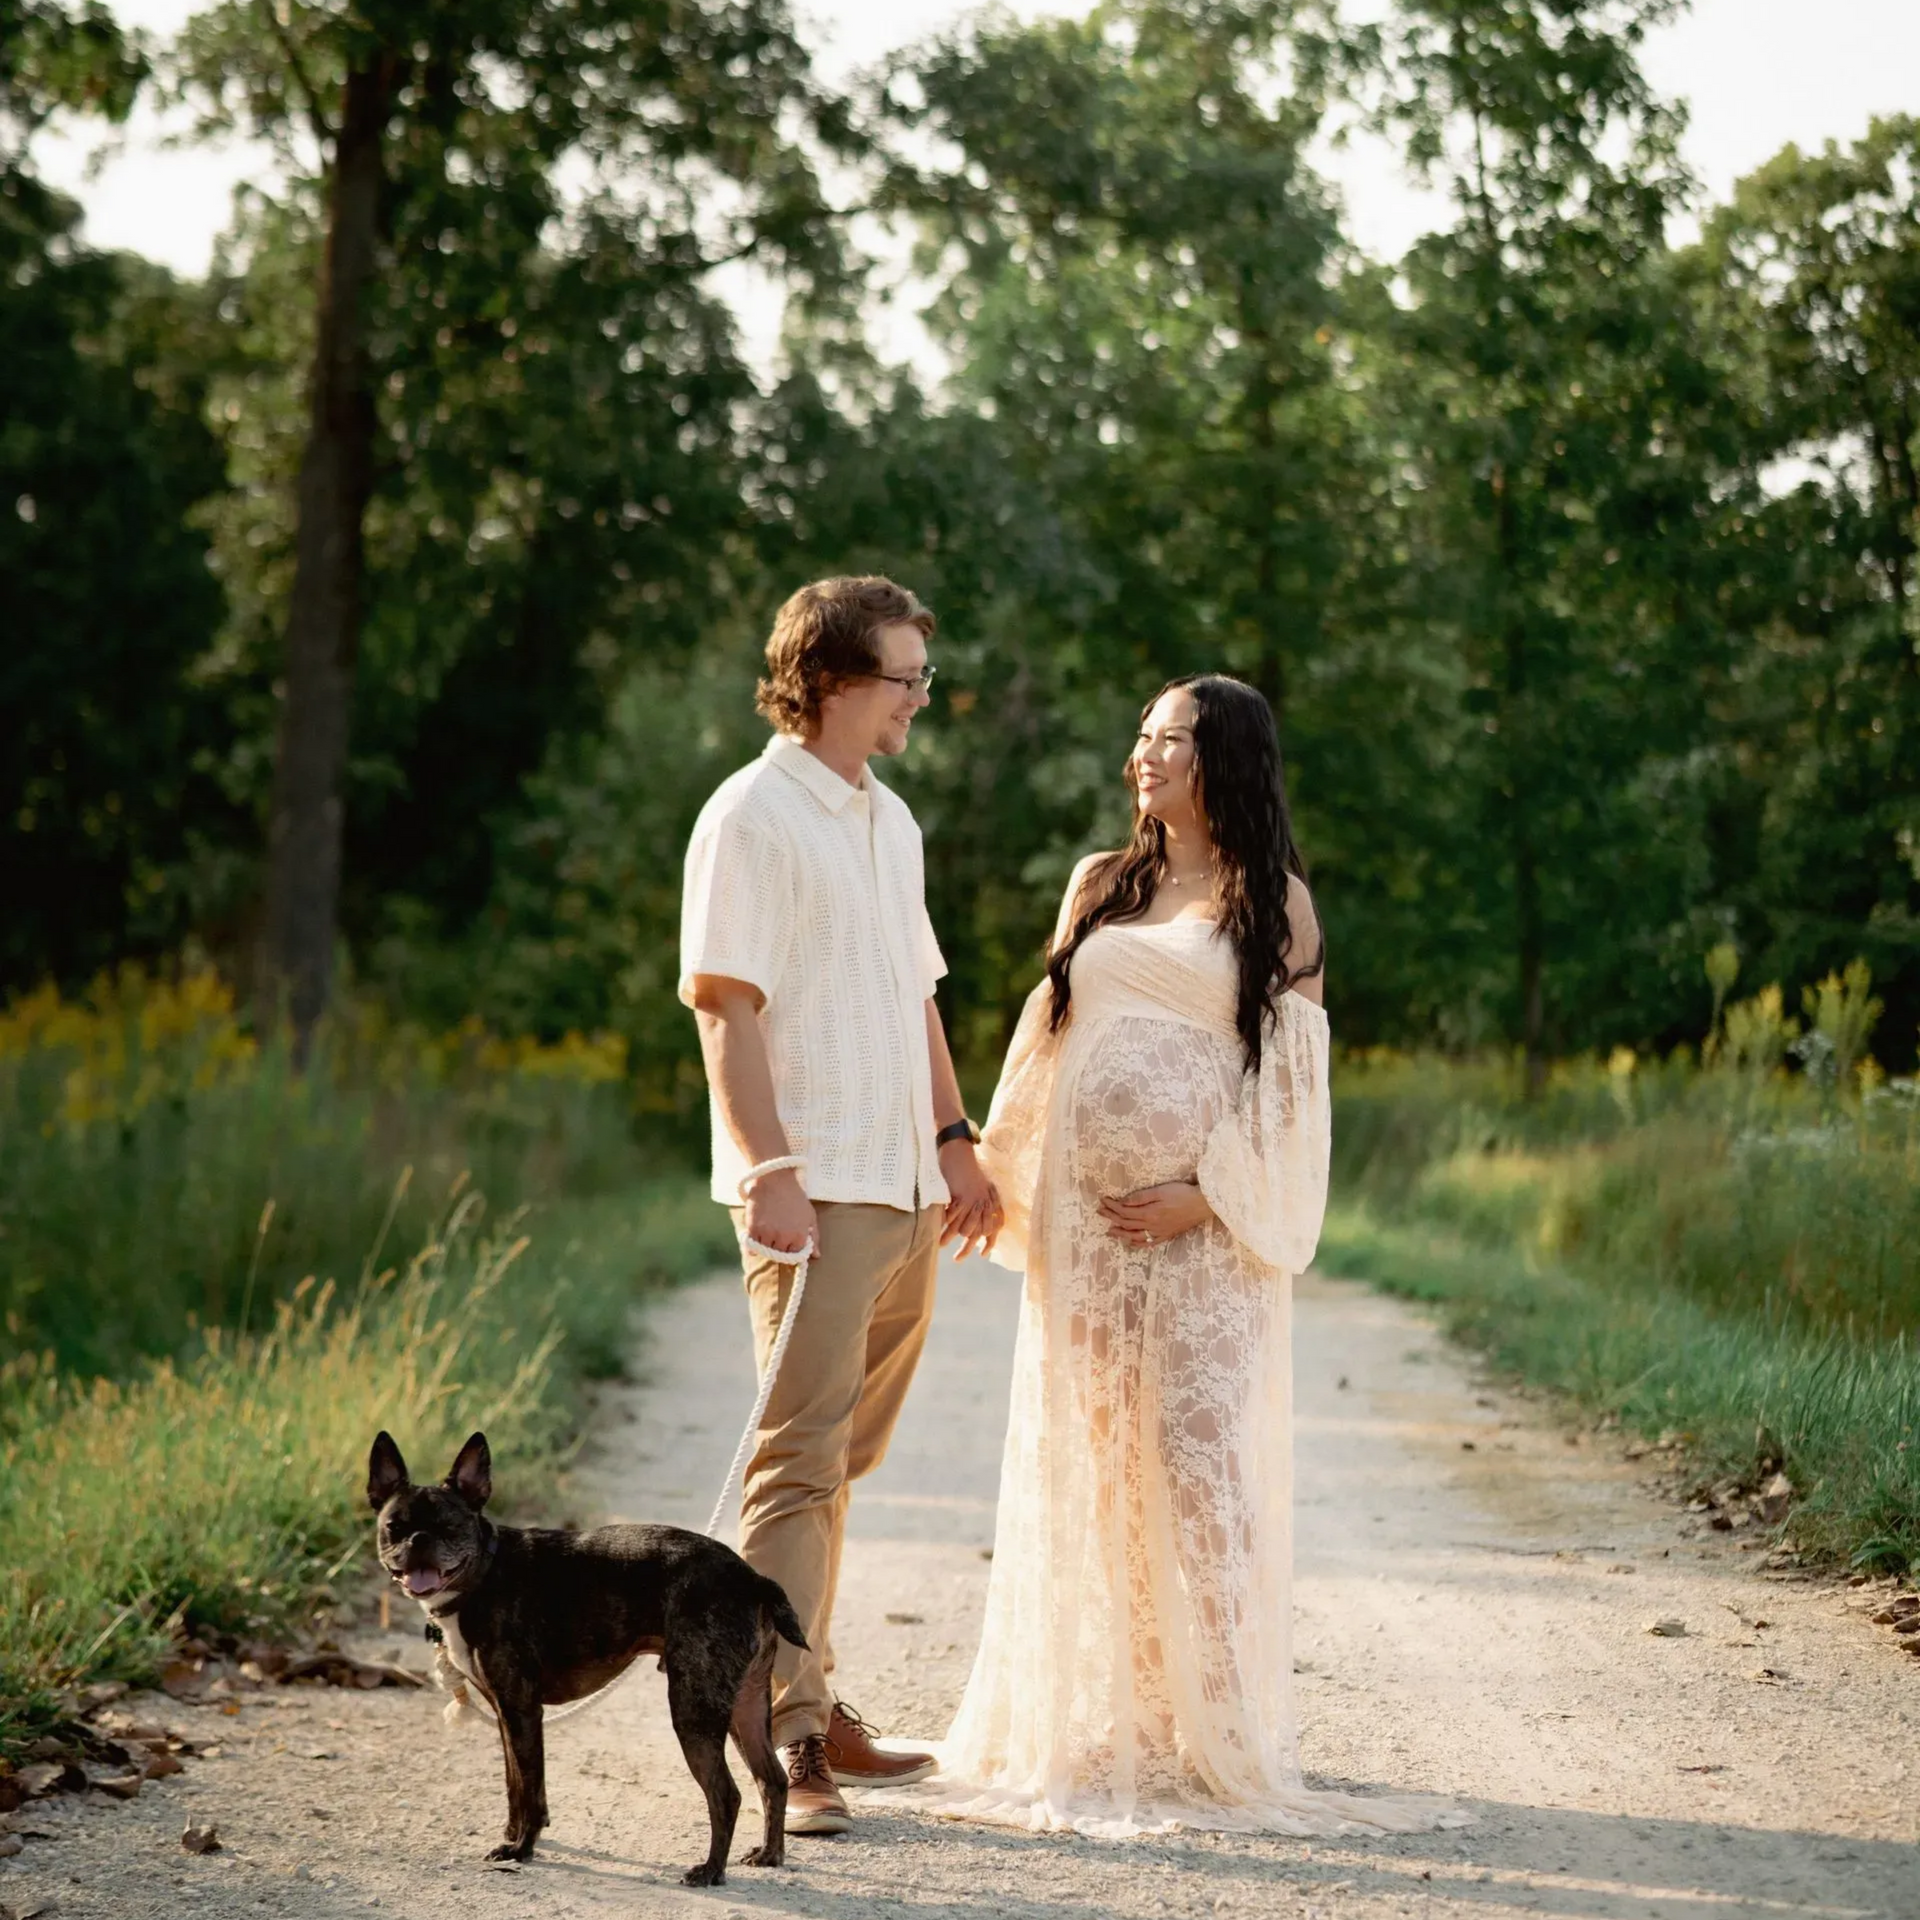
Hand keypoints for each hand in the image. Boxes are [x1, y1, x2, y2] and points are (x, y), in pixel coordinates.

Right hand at [744, 1168, 816, 1255]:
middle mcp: (783, 1238)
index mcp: (799, 1236)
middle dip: (779, 1249)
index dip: (792, 1250)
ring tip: (768, 1233)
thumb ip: (814, 1236)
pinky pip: (752, 1247)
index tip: (789, 1244)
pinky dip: (754, 1245)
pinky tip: (758, 1237)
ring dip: (767, 1246)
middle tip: (778, 1237)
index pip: (795, 1255)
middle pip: (779, 1255)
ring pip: (765, 1251)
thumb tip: (817, 1256)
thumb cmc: (794, 1196)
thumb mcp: (809, 1215)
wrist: (774, 1180)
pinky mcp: (753, 1229)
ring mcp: (767, 1234)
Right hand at [939, 1139, 1002, 1259]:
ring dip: (949, 1238)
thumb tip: (975, 1218)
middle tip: (957, 1259)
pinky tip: (936, 1229)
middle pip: (978, 1233)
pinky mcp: (960, 1196)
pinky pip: (952, 1217)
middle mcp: (985, 1202)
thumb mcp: (979, 1184)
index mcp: (991, 1199)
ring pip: (963, 1228)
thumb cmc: (966, 1166)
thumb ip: (980, 1200)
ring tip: (940, 1245)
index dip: (990, 1242)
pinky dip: (943, 1224)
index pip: (996, 1226)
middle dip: (967, 1248)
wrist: (958, 1150)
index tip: (983, 1254)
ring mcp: (973, 1200)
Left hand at [1098, 1181, 1212, 1248]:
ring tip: (1109, 1231)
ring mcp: (1160, 1232)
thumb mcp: (1161, 1191)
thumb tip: (1123, 1202)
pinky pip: (1149, 1243)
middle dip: (1112, 1218)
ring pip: (1135, 1236)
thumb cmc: (1183, 1194)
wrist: (1203, 1205)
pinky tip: (1132, 1242)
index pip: (1125, 1211)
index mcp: (1149, 1213)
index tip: (1102, 1200)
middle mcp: (1152, 1226)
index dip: (1112, 1206)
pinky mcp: (1167, 1235)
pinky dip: (1138, 1243)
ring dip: (1120, 1234)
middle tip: (1100, 1212)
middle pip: (1127, 1223)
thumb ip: (1141, 1197)